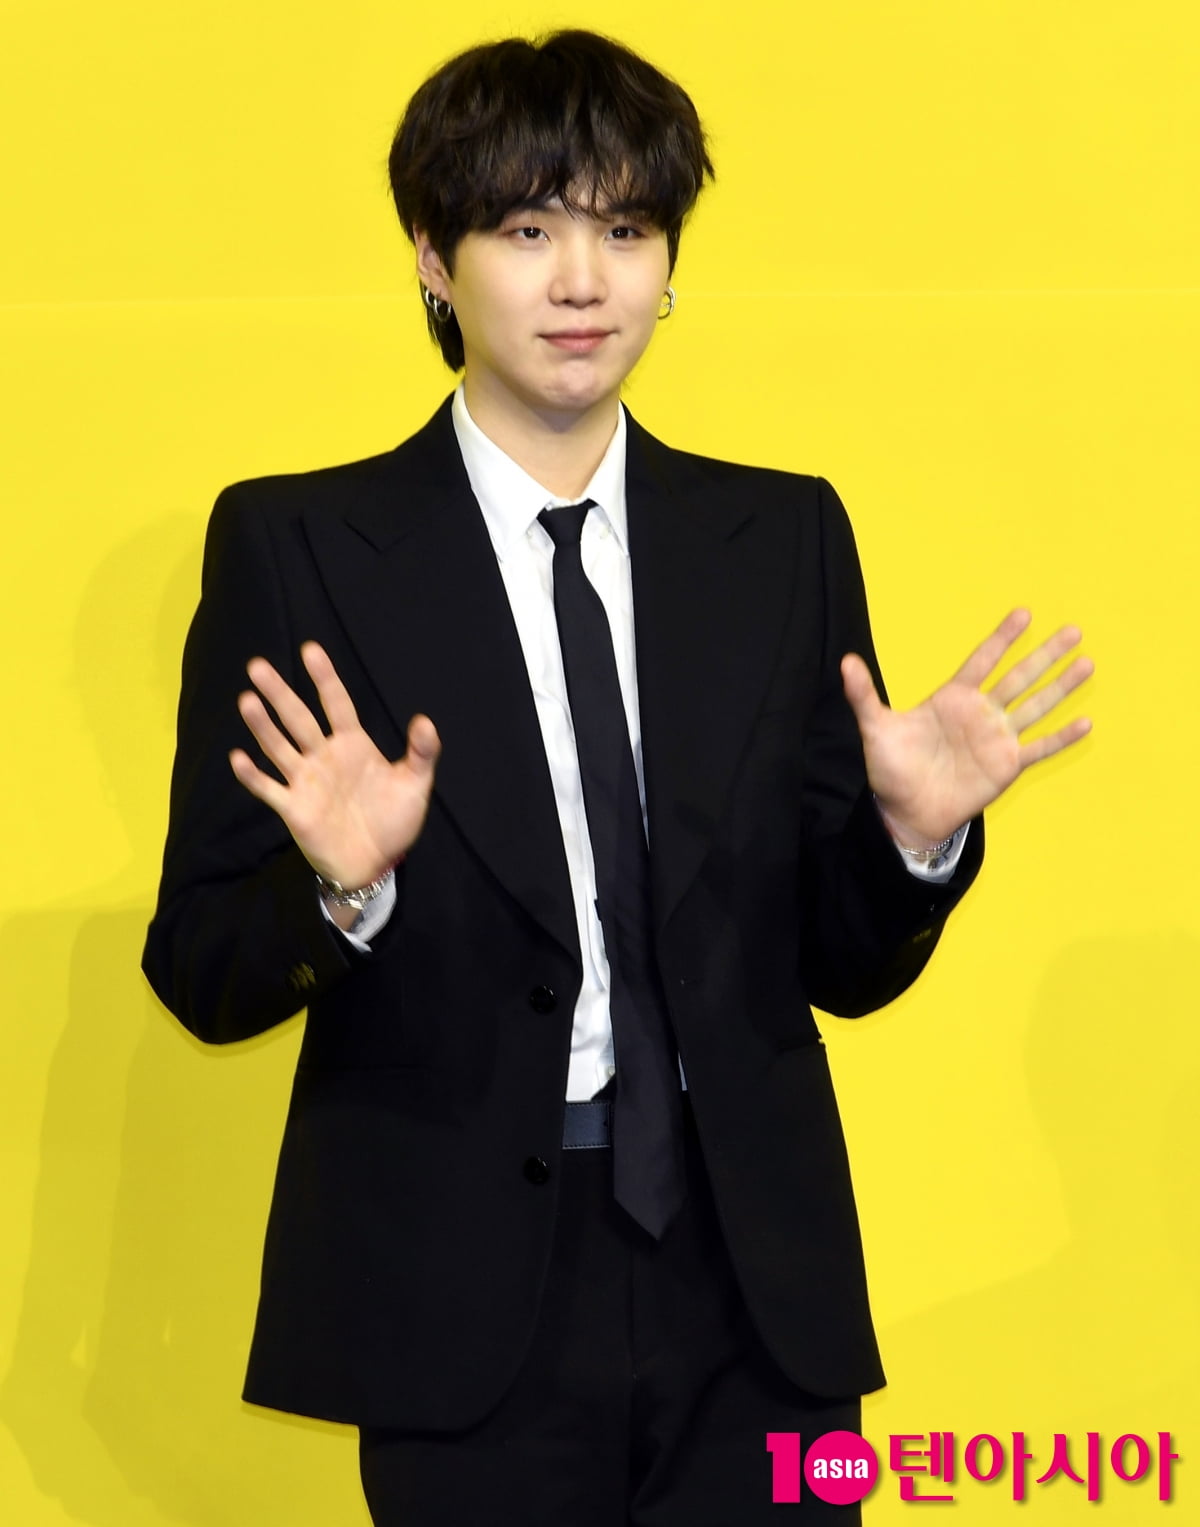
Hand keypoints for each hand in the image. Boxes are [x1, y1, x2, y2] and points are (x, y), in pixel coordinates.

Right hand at [229, 641, 440, 887]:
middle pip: (298, 719)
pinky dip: (253, 775)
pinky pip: (269, 788)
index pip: (336, 704)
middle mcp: (324, 757)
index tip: (311, 650)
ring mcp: (305, 781)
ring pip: (279, 747)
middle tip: (258, 666)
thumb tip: (425, 721)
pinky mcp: (293, 808)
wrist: (375, 864)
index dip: (325, 678)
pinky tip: (239, 758)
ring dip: (262, 725)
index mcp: (353, 745)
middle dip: (280, 693)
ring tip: (247, 699)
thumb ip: (421, 753)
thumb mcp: (414, 785)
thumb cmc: (394, 821)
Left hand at [841, 609, 1092, 847]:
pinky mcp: (1006, 766)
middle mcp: (980, 713)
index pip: (983, 661)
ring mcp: (996, 738)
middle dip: (1045, 655)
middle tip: (1073, 629)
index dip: (1002, 638)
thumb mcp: (876, 728)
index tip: (1024, 613)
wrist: (906, 812)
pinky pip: (1039, 748)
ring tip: (1087, 663)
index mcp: (952, 698)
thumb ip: (864, 695)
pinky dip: (1061, 737)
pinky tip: (1086, 723)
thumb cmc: (891, 768)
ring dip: (1062, 687)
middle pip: (1019, 677)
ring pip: (1035, 706)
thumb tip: (844, 661)